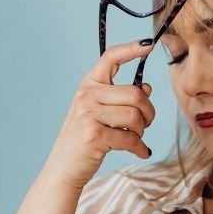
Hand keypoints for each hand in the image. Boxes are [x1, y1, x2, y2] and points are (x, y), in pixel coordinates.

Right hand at [42, 40, 157, 190]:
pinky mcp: (95, 135)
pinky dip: (140, 147)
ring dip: (142, 130)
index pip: (110, 58)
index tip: (149, 45)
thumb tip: (147, 87)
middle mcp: (86, 96)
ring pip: (135, 116)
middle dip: (149, 112)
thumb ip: (120, 98)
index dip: (131, 49)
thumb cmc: (84, 139)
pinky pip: (131, 138)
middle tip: (146, 123)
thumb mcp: (98, 113)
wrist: (62, 168)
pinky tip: (141, 151)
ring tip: (137, 137)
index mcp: (88, 85)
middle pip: (135, 94)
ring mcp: (88, 115)